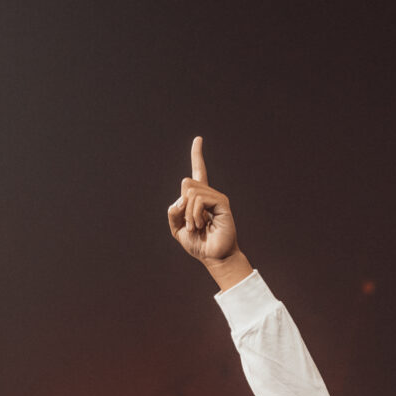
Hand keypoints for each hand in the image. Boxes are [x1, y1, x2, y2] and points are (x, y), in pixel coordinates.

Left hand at [167, 137, 252, 289]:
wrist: (214, 257)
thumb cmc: (198, 244)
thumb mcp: (177, 229)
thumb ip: (173, 212)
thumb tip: (182, 197)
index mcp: (199, 198)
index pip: (198, 172)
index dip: (197, 155)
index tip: (198, 139)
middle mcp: (209, 194)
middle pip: (186, 183)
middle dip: (182, 206)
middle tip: (191, 224)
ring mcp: (217, 197)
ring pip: (190, 192)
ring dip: (188, 214)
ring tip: (197, 227)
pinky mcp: (222, 203)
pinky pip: (198, 200)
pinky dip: (194, 214)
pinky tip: (201, 225)